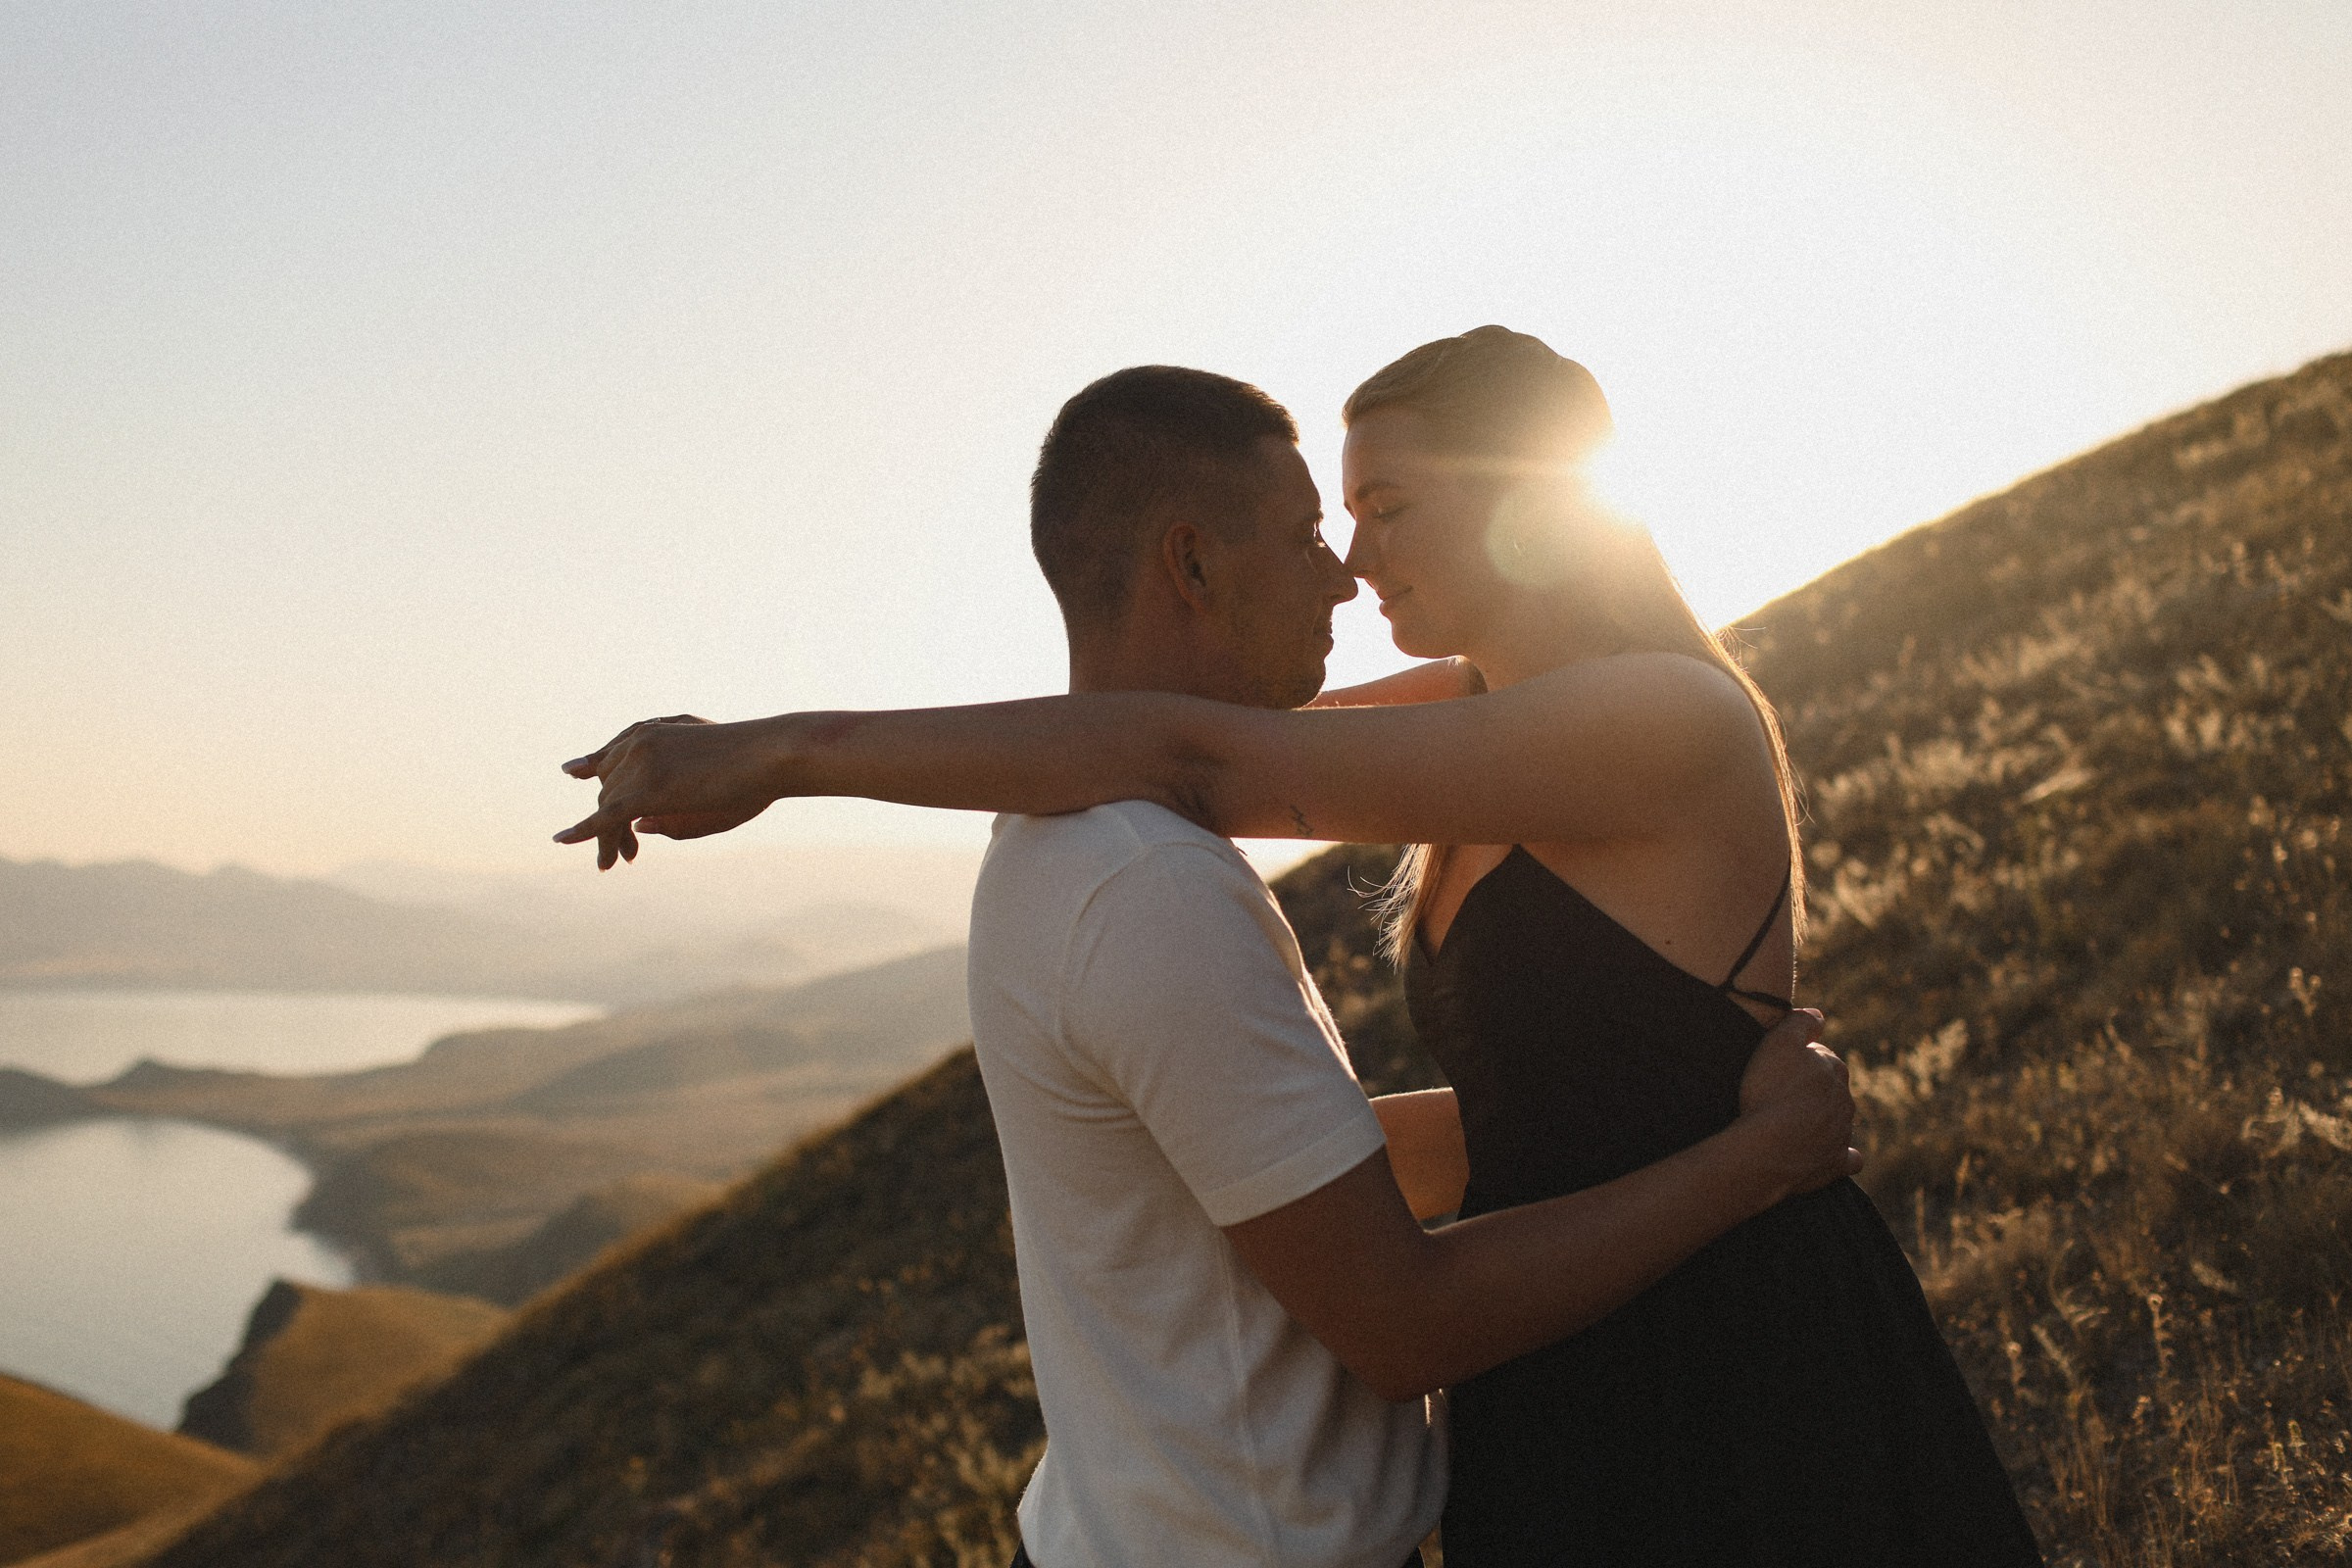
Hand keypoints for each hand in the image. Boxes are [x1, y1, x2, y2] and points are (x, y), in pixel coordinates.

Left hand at [554, 715, 778, 869]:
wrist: (770, 753)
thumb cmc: (754, 768)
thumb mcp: (706, 778)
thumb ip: (671, 796)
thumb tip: (638, 825)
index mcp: (657, 729)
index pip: (615, 753)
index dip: (598, 771)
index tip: (576, 774)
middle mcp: (641, 740)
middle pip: (609, 784)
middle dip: (607, 816)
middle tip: (623, 853)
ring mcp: (641, 761)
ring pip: (607, 805)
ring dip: (606, 835)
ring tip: (614, 862)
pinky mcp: (647, 787)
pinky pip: (606, 816)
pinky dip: (584, 832)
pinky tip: (564, 841)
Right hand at [1736, 1009, 1860, 1195]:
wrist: (1769, 1148)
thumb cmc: (1770, 1092)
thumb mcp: (1779, 1043)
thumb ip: (1800, 1023)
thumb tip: (1818, 1016)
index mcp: (1834, 1069)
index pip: (1822, 1057)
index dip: (1799, 1060)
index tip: (1778, 1067)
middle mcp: (1845, 1100)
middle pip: (1831, 1088)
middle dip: (1813, 1088)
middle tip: (1781, 1093)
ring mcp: (1842, 1133)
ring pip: (1838, 1120)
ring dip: (1822, 1119)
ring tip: (1791, 1123)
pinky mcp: (1836, 1163)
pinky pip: (1847, 1158)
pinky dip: (1842, 1156)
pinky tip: (1831, 1155)